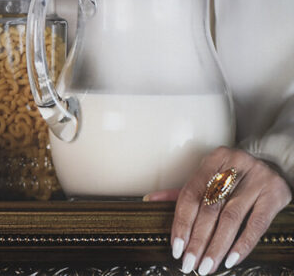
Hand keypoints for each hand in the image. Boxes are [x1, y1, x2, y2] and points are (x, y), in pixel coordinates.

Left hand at [146, 146, 291, 272]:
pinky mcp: (274, 193)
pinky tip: (231, 260)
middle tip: (190, 263)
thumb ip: (185, 190)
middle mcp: (234, 166)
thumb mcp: (211, 175)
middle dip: (198, 240)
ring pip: (231, 218)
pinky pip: (257, 224)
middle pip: (210, 208)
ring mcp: (256, 179)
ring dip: (217, 246)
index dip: (182, 222)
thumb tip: (151, 200)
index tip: (176, 247)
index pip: (191, 193)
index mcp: (213, 159)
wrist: (274, 163)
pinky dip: (242, 244)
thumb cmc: (236, 175)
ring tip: (207, 266)